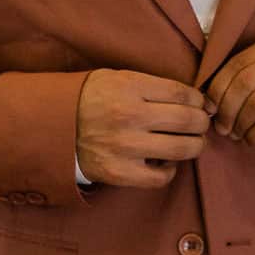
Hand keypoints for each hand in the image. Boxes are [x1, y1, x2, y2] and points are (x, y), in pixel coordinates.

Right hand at [77, 70, 209, 187]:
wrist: (52, 125)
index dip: (199, 99)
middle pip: (188, 120)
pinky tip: (166, 161)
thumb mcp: (117, 77)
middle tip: (201, 122)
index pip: (182, 93)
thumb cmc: (89, 98)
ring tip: (192, 141)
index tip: (201, 103)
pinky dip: (171, 170)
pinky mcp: (120, 173)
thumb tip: (191, 97)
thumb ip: (151, 85)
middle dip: (202, 121)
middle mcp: (131, 116)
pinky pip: (161, 177)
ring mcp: (126, 147)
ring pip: (182, 149)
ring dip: (195, 145)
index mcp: (130, 87)